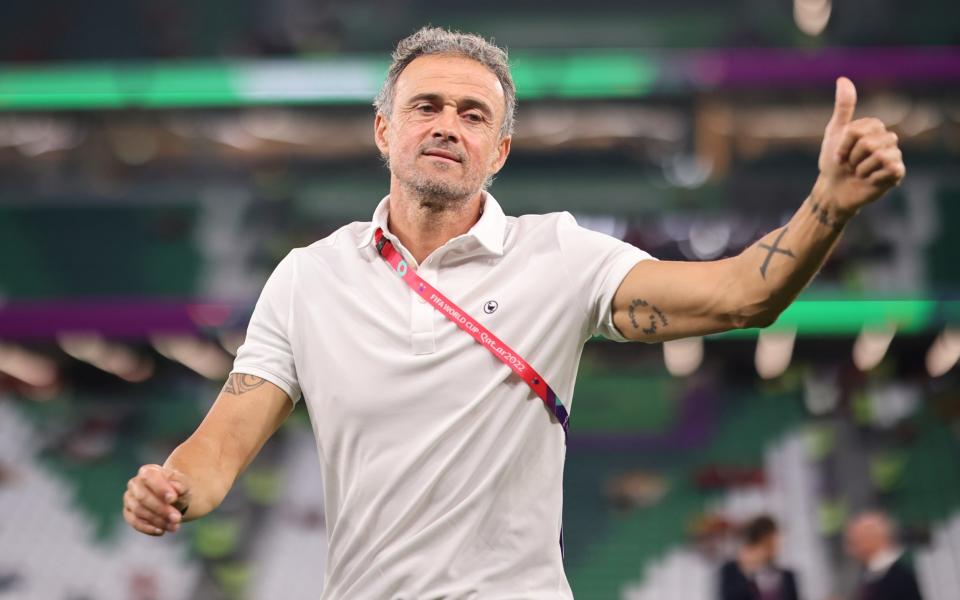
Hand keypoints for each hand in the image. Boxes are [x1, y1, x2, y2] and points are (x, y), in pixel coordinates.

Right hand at [122, 464, 191, 535]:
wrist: (174, 499)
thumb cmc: (178, 489)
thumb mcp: (184, 485)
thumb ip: (180, 485)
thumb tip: (174, 489)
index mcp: (148, 471)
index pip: (149, 477)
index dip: (160, 488)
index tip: (173, 498)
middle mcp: (135, 483)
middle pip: (142, 497)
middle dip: (160, 509)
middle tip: (177, 518)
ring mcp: (129, 499)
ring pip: (139, 511)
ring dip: (157, 521)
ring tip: (175, 526)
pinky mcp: (129, 513)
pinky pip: (134, 522)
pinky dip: (148, 528)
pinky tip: (161, 531)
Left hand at [817, 77, 905, 214]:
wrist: (834, 190)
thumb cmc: (833, 163)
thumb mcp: (835, 132)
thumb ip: (844, 107)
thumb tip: (843, 79)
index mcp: (875, 127)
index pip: (859, 130)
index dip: (844, 145)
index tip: (839, 154)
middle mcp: (888, 139)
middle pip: (868, 142)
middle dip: (852, 156)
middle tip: (850, 165)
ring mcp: (895, 155)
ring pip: (877, 154)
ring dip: (860, 168)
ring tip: (859, 172)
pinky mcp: (897, 173)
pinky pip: (888, 167)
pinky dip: (871, 176)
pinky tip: (869, 180)